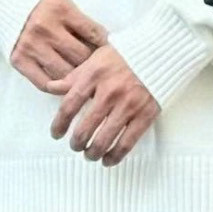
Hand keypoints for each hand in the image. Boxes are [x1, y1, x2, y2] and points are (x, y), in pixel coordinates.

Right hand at [9, 0, 108, 91]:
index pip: (93, 33)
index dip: (105, 47)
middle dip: (94, 66)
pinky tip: (66, 86)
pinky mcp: (20, 60)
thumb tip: (107, 46)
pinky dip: (58, 87)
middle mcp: (45, 27)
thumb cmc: (45, 10)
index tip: (110, 55)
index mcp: (61, 9)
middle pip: (80, 56)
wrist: (9, 8)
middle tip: (102, 74)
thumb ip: (83, 23)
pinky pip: (44, 83)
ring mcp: (31, 45)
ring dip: (77, 80)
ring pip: (64, 73)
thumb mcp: (66, 6)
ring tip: (86, 83)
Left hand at [46, 43, 159, 166]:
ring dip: (93, 153)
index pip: (69, 105)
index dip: (59, 124)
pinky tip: (108, 160)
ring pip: (104, 140)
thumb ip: (74, 76)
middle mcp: (109, 91)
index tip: (56, 133)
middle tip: (75, 146)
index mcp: (94, 75)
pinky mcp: (145, 115)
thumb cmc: (125, 54)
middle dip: (76, 143)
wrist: (161, 51)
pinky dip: (114, 156)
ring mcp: (128, 104)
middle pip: (85, 128)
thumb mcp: (96, 59)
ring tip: (90, 154)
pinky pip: (126, 143)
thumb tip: (51, 87)